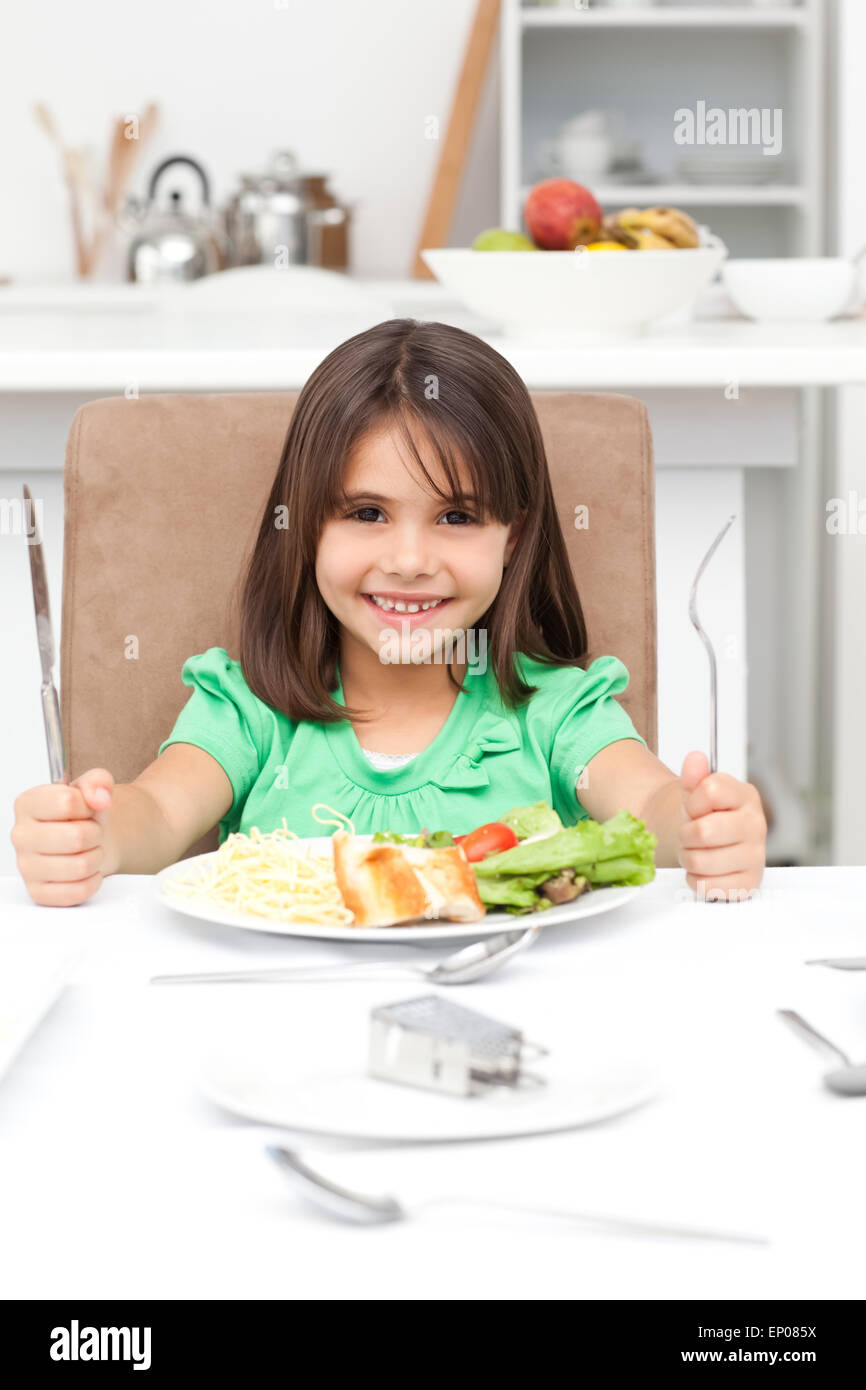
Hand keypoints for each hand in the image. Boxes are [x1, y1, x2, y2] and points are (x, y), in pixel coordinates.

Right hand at [11, 768, 113, 906]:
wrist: (85, 842)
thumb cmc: (82, 816)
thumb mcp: (92, 788)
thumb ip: (98, 781)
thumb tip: (100, 796)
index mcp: (27, 804)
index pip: (67, 802)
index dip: (89, 806)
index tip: (87, 808)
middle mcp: (21, 835)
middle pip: (77, 837)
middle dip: (95, 834)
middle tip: (91, 832)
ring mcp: (26, 866)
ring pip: (80, 866)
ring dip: (96, 857)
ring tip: (89, 850)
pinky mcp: (38, 892)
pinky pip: (77, 891)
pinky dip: (92, 880)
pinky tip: (86, 871)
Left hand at [677, 751, 766, 901]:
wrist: (711, 845)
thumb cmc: (706, 816)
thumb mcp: (696, 792)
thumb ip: (694, 775)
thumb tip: (695, 758)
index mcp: (746, 796)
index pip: (710, 790)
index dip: (693, 802)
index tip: (696, 808)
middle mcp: (756, 825)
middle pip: (703, 831)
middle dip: (686, 834)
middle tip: (691, 835)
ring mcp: (755, 856)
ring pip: (701, 860)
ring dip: (688, 858)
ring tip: (696, 851)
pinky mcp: (748, 883)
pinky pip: (708, 885)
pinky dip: (696, 879)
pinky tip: (705, 870)